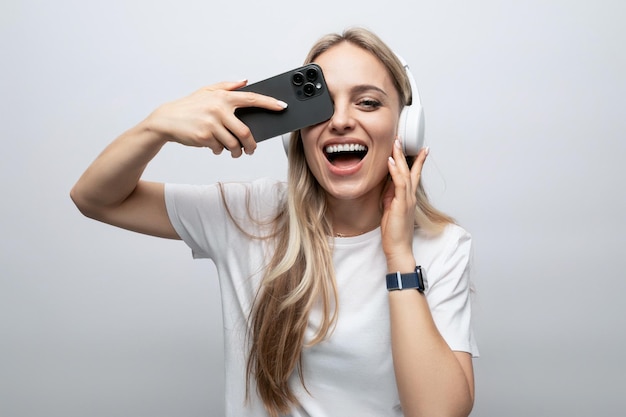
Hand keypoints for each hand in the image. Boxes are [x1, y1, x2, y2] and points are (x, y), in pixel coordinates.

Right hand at [143, 81, 286, 156]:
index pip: (252, 99)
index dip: (269, 103)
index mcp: (223, 97)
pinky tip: (215, 146)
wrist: (167, 120)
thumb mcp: (207, 91)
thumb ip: (227, 86)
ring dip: (236, 151)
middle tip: (252, 149)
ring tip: (234, 152)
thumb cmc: (189, 106)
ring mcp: (211, 124)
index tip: (282, 107)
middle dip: (251, 145)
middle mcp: (219, 109)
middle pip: (245, 132)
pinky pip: (219, 148)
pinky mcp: (204, 137)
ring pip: (233, 144)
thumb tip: (245, 82)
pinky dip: (219, 150)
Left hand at [381, 139, 428, 268]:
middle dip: (406, 153)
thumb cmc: (394, 232)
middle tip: (402, 138)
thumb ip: (391, 195)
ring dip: (400, 157)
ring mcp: (407, 200)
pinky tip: (390, 161)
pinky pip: (399, 183)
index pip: (414, 175)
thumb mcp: (390, 209)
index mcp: (408, 198)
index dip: (416, 161)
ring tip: (396, 143)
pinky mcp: (401, 204)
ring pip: (405, 173)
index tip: (420, 149)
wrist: (398, 248)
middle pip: (410, 170)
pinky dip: (395, 171)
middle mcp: (410, 197)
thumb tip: (388, 183)